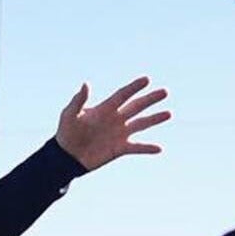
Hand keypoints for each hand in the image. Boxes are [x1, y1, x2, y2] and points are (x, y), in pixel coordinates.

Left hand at [54, 76, 170, 171]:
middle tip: (164, 91)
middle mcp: (116, 119)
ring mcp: (119, 133)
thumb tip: (86, 84)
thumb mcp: (69, 115)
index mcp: (105, 108)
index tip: (146, 79)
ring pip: (141, 124)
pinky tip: (159, 148)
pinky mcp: (119, 148)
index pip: (122, 95)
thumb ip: (78, 100)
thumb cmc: (66, 133)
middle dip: (150, 99)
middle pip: (136, 106)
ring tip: (168, 113)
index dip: (134, 87)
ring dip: (154, 119)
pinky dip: (147, 148)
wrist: (66, 156)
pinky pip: (136, 147)